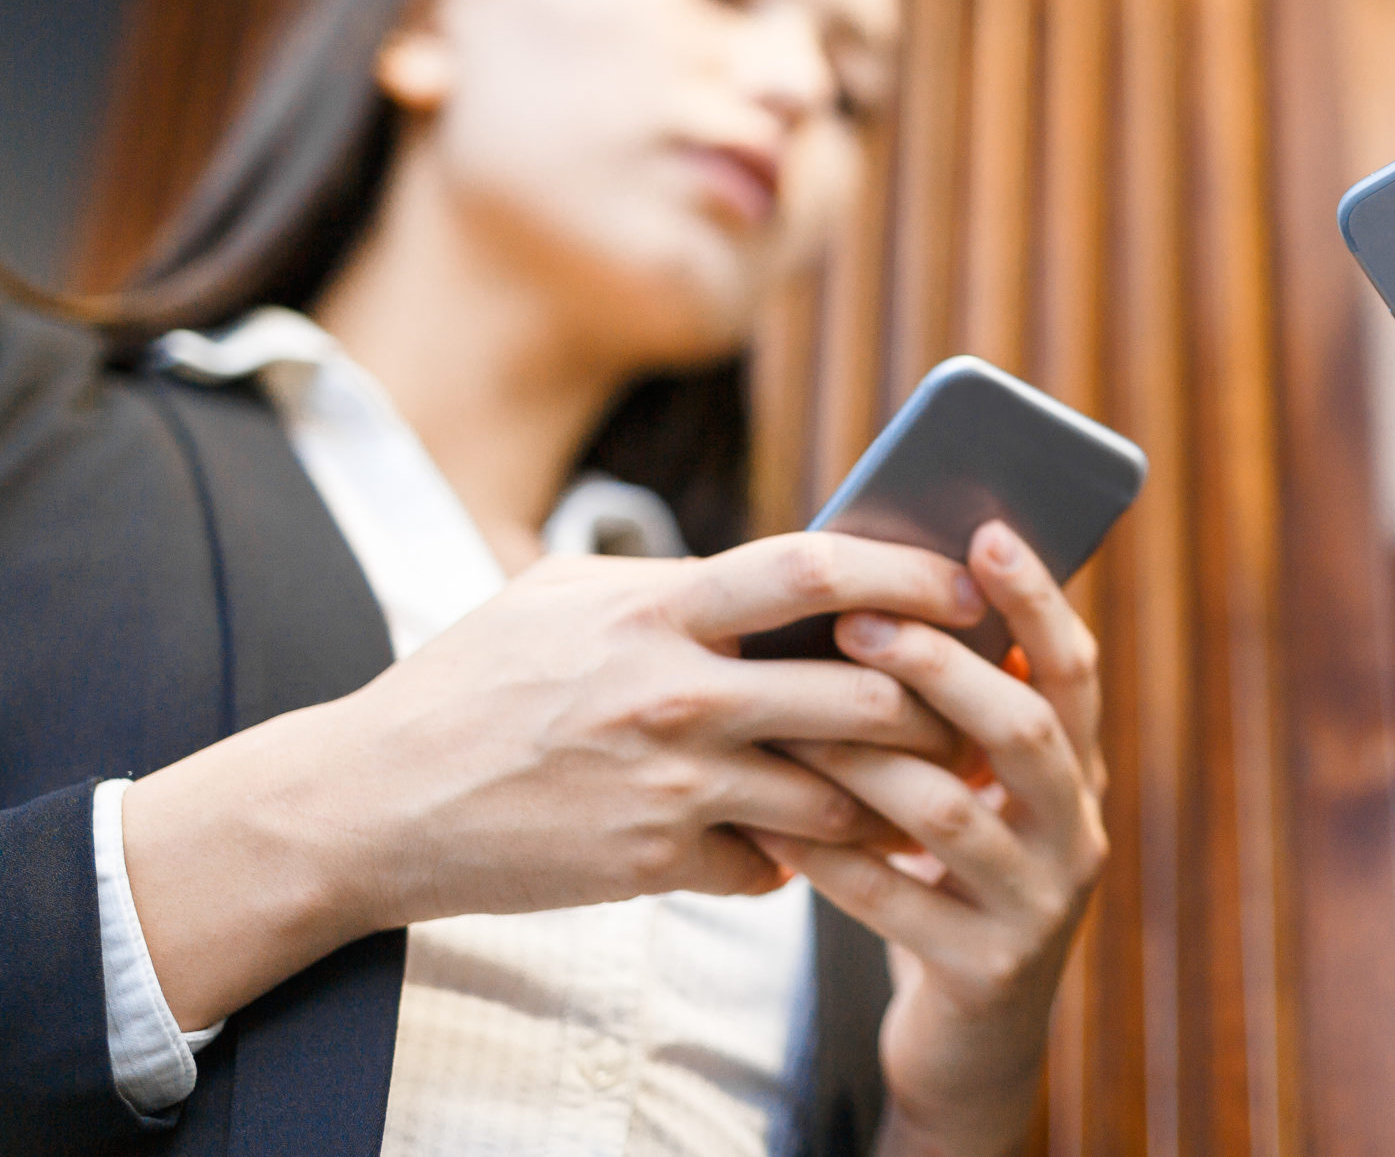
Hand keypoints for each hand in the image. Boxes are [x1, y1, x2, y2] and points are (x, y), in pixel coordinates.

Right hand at [121, 531, 983, 1029]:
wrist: (372, 804)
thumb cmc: (476, 683)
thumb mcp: (569, 599)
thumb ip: (679, 585)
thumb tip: (795, 573)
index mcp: (658, 608)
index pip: (817, 569)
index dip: (909, 569)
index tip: (968, 581)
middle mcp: (676, 693)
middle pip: (861, 689)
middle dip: (937, 698)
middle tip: (983, 698)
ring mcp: (672, 785)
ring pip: (839, 790)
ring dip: (894, 791)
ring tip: (934, 782)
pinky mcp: (658, 864)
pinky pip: (775, 862)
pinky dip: (801, 854)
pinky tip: (813, 843)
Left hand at [749, 522, 1106, 1156]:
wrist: (975, 1036)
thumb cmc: (954, 876)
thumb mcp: (981, 793)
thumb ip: (958, 713)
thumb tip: (878, 587)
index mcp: (1081, 774)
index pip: (1075, 669)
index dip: (1037, 598)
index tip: (986, 530)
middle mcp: (1076, 833)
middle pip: (1026, 730)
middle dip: (942, 668)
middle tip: (857, 621)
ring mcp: (1037, 906)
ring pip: (950, 811)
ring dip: (866, 756)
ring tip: (792, 715)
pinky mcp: (981, 969)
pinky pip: (891, 900)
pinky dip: (825, 854)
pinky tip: (766, 819)